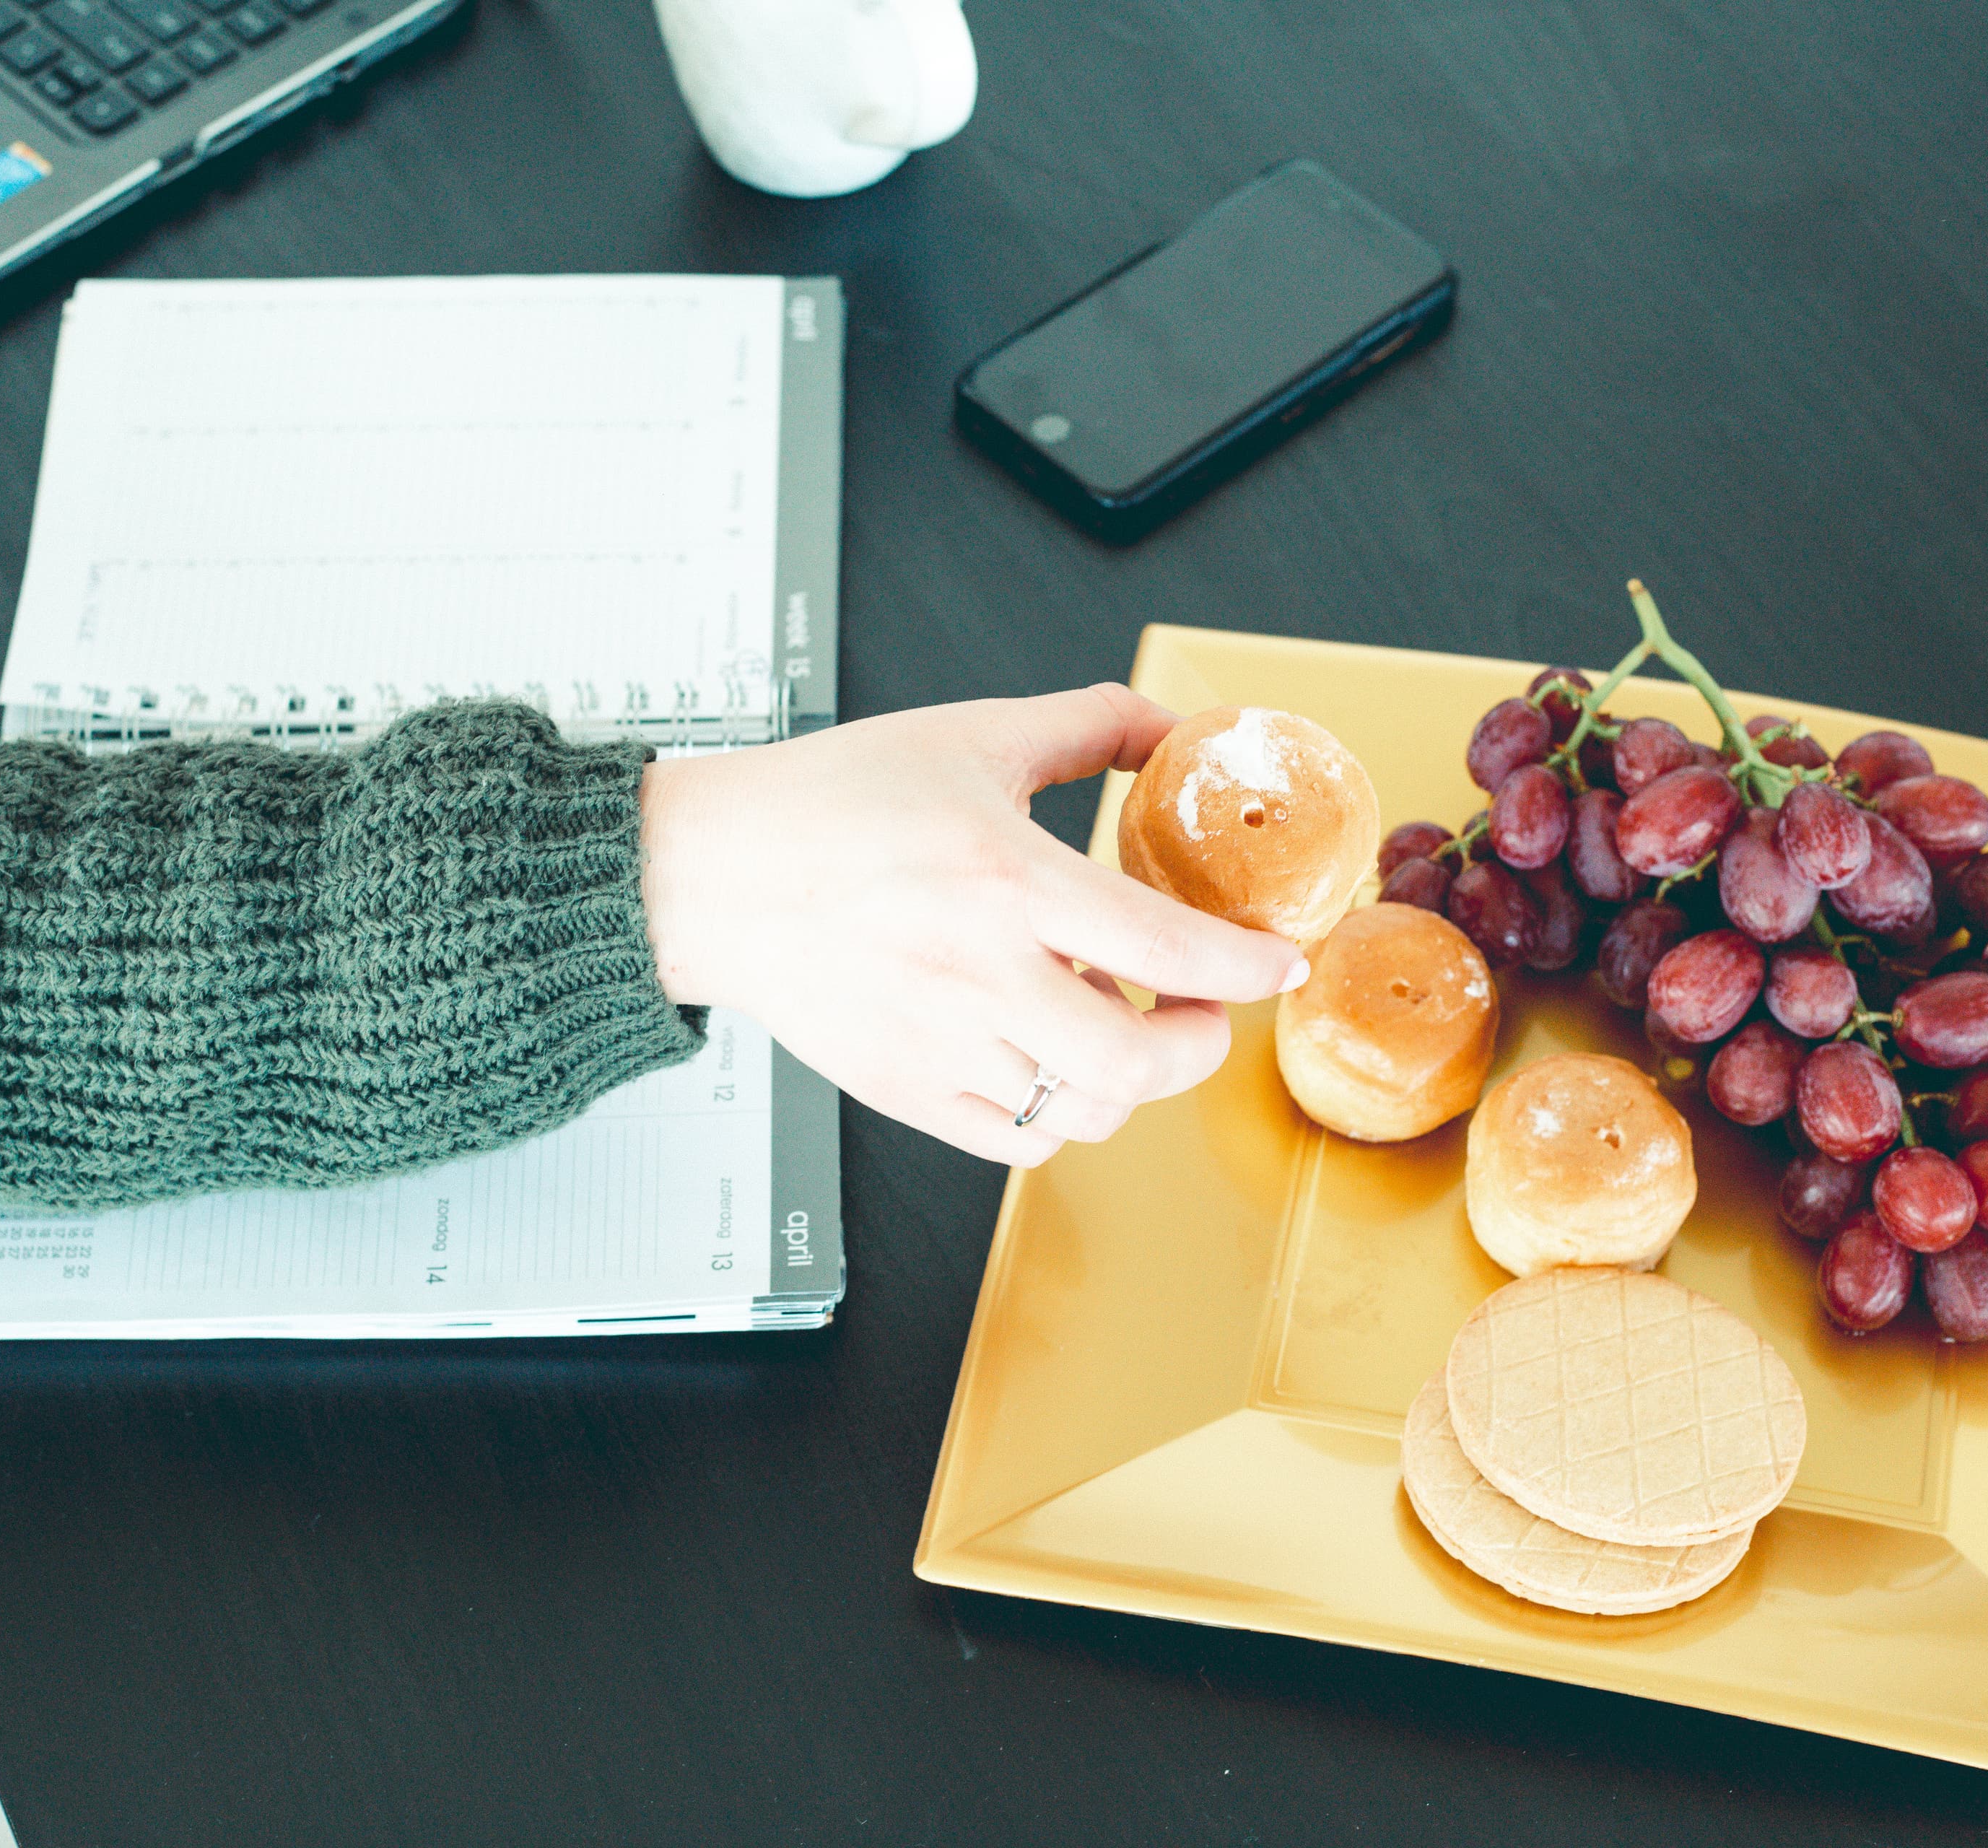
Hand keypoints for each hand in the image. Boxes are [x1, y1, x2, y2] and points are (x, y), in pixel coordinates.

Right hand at [639, 685, 1309, 1164]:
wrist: (712, 873)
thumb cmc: (826, 806)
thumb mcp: (971, 735)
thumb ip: (1087, 726)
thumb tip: (1171, 729)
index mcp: (1005, 880)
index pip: (1169, 949)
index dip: (1247, 968)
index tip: (1275, 964)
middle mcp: (976, 974)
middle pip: (1134, 1064)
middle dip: (1197, 1046)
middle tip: (1199, 1014)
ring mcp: (938, 1044)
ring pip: (1080, 1114)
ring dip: (1126, 1083)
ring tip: (1118, 1032)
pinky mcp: (903, 1089)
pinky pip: (1014, 1143)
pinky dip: (1054, 1119)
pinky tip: (1048, 1065)